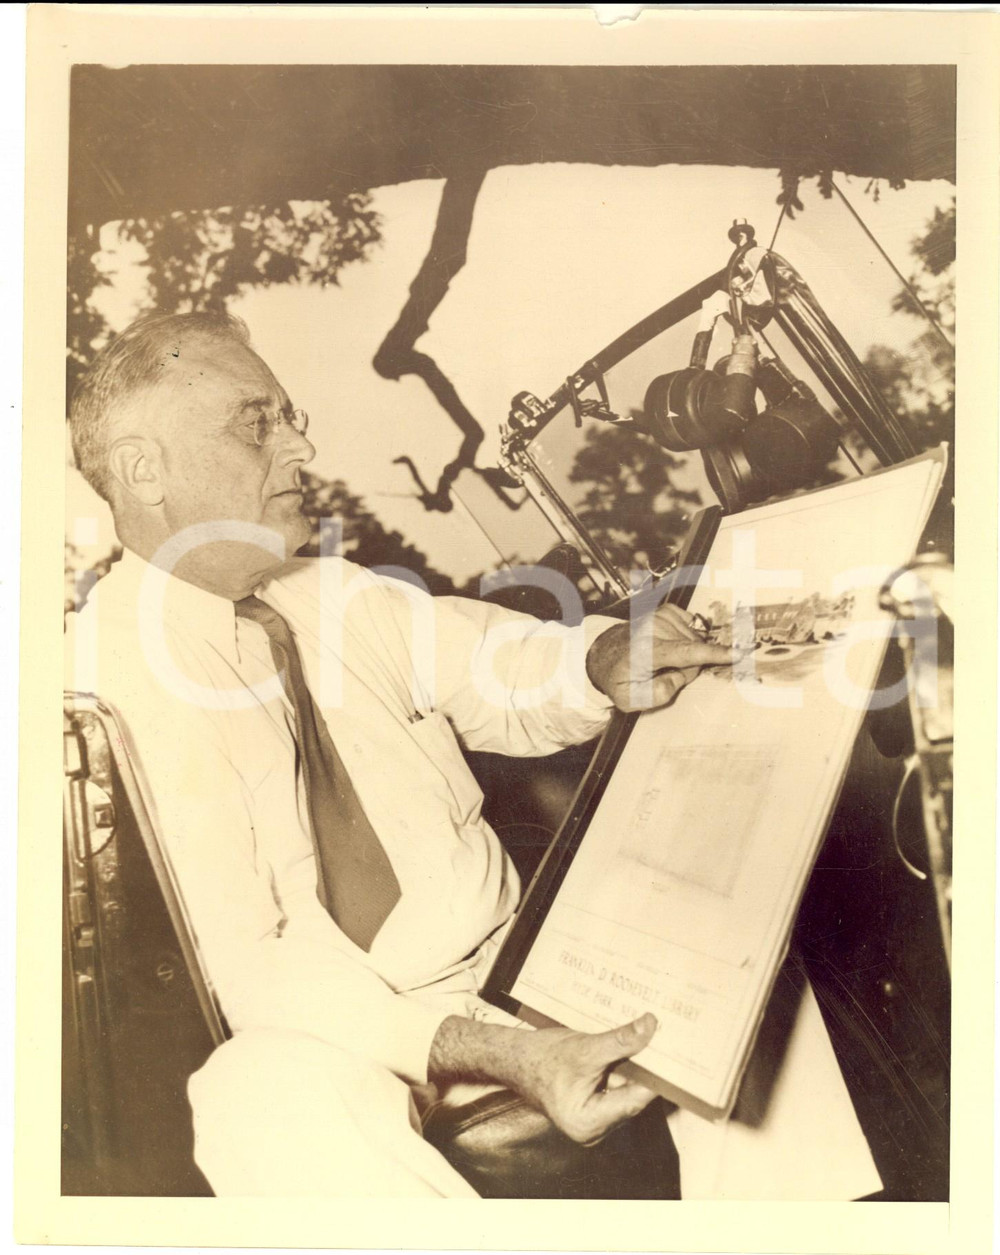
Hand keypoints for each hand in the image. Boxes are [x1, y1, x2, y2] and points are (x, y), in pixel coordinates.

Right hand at [512, 1013, 659, 1144]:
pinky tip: (631, 1047)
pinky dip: (624, 1069)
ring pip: (627, 1091)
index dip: (657, 1075)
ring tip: (650, 1039)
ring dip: (636, 1067)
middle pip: (633, 1097)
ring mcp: (594, 1120)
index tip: (674, 1052)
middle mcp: (594, 1129)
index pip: (636, 1100)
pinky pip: (618, 1088)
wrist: (512, 1058)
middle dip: (647, 1069)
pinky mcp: (593, 1107)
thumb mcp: (584, 1048)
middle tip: (665, 1039)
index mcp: (590, 1124)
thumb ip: (620, 1041)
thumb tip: (650, 1027)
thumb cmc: (540, 1058)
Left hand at [586, 604, 733, 711]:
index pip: (687, 653)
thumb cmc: (620, 679)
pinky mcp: (666, 611)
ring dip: (685, 653)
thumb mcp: (632, 700)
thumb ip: (660, 693)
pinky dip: (686, 638)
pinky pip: (692, 627)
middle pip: (695, 651)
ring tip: (663, 659)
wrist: (605, 654)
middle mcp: (654, 629)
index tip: (739, 653)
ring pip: (695, 640)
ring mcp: (660, 616)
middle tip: (664, 672)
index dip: (715, 654)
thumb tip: (682, 675)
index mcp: (647, 652)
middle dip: (686, 667)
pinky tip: (671, 643)